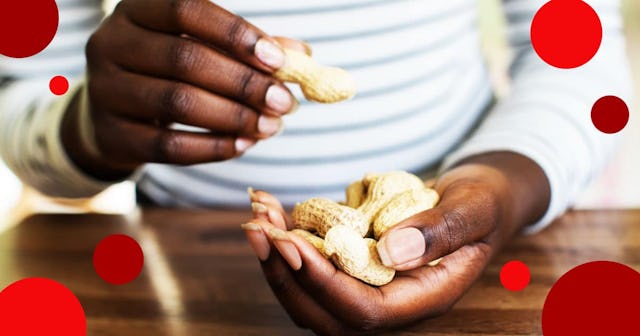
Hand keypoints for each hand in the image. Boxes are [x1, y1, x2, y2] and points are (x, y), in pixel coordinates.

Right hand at [63, 0, 303, 178]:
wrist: (113, 116)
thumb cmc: (168, 72)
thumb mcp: (200, 48)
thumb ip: (247, 48)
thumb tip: (302, 55)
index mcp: (137, 10)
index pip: (186, 10)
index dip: (235, 34)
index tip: (279, 61)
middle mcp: (112, 43)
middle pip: (185, 59)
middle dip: (244, 83)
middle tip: (286, 102)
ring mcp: (105, 90)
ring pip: (178, 102)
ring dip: (235, 117)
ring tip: (271, 126)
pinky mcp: (111, 135)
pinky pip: (168, 146)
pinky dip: (213, 147)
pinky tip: (243, 145)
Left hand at [242, 152, 549, 333]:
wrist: (478, 197)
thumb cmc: (482, 203)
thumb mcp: (473, 210)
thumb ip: (439, 232)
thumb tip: (390, 252)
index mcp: (423, 298)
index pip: (365, 311)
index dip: (323, 283)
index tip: (291, 244)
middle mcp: (391, 300)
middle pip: (324, 312)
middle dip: (285, 273)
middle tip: (258, 228)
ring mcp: (369, 284)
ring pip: (310, 292)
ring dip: (277, 256)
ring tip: (258, 213)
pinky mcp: (353, 264)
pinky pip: (312, 264)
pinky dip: (287, 239)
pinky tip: (273, 208)